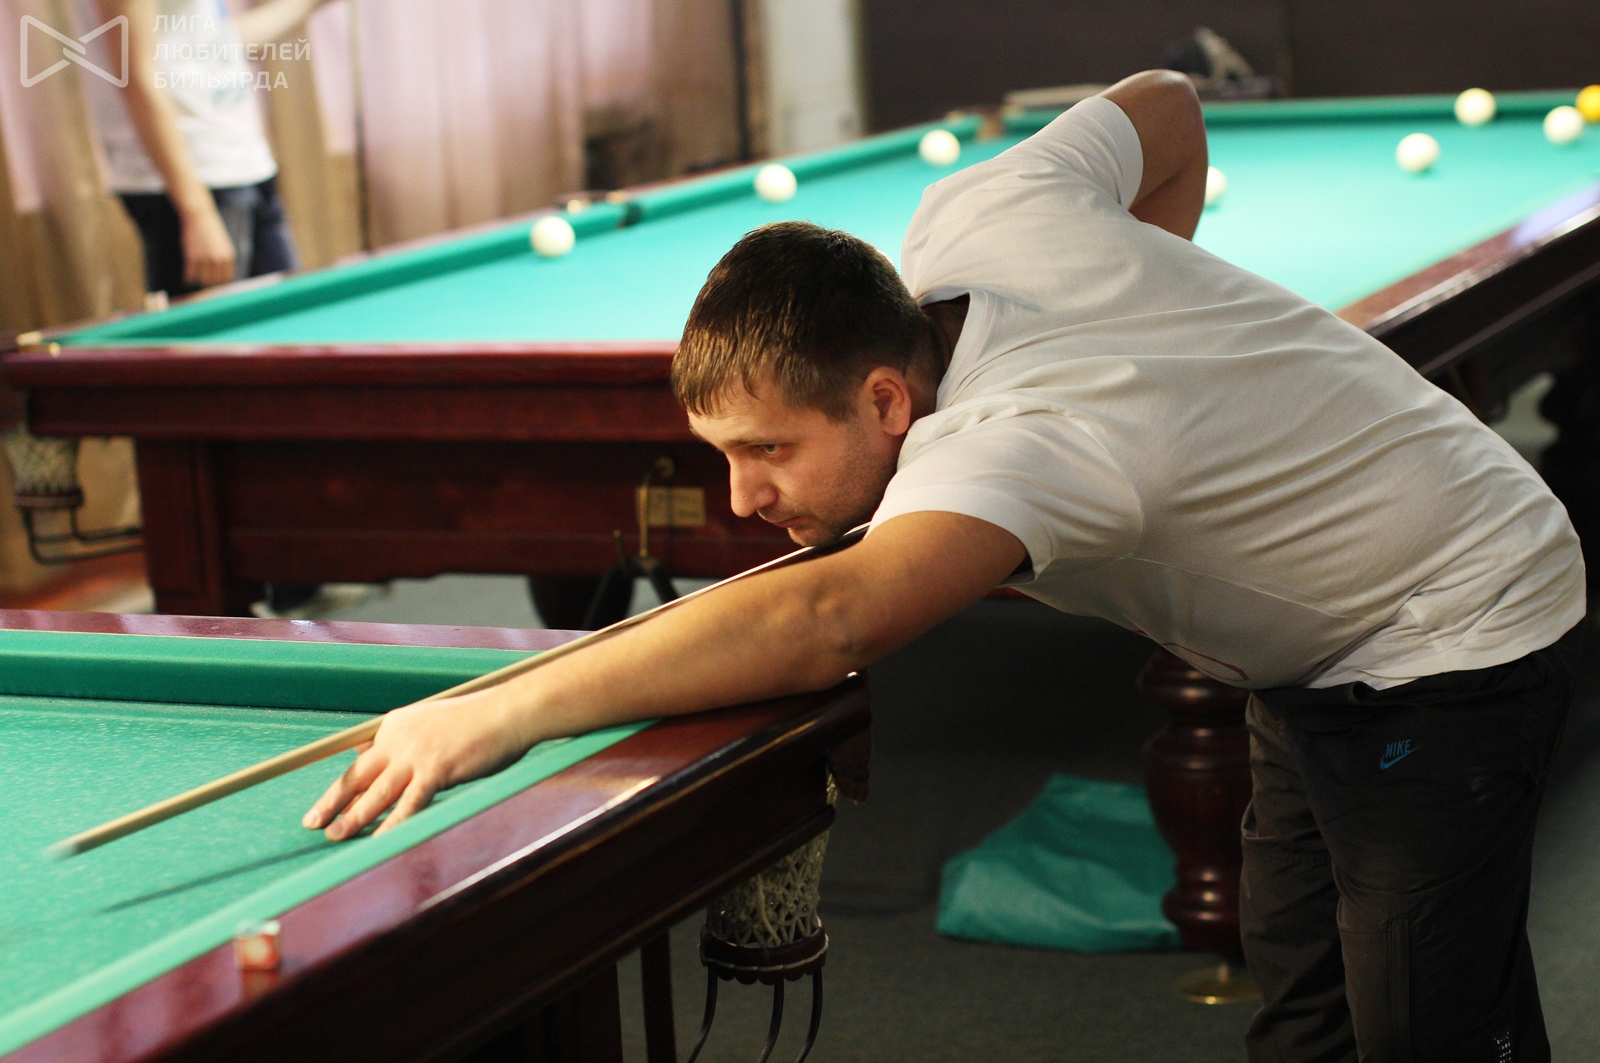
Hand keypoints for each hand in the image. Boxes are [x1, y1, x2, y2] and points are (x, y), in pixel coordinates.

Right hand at [179, 203, 236, 287]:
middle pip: (215, 282)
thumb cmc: (210, 229)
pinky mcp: (192, 257)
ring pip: (203, 281)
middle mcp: (219, 260)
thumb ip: (224, 259)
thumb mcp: (223, 244)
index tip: (215, 287)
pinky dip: (188, 279)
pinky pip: (190, 275)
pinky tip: (186, 279)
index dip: (220, 284)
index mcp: (229, 257)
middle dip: (209, 286)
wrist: (199, 215)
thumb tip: (221, 276)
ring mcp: (205, 259)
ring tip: (195, 283)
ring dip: (198, 283)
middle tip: (202, 287)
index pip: (227, 279)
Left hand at [302, 690, 533, 840]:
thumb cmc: (477, 722)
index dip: (345, 787)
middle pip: (357, 774)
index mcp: (395, 725)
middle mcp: (398, 737)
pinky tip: (380, 842)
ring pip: (377, 793)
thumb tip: (389, 765)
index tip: (328, 806)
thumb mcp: (434, 728)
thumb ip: (408, 745)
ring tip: (336, 836)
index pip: (362, 760)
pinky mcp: (436, 769)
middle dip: (333, 801)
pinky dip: (393, 825)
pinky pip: (409, 804)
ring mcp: (416, 754)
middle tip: (312, 822)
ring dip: (354, 817)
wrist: (508, 712)